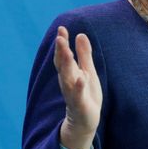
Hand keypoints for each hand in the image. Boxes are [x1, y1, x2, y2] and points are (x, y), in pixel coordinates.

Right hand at [54, 26, 102, 148]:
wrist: (85, 120)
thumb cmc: (86, 94)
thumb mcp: (87, 71)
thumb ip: (84, 54)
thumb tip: (80, 34)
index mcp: (70, 72)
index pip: (63, 55)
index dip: (62, 43)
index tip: (61, 28)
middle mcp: (68, 81)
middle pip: (63, 64)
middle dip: (61, 51)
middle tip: (59, 37)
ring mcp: (72, 93)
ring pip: (67, 78)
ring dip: (66, 65)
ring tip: (66, 51)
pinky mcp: (79, 104)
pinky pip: (78, 95)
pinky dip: (78, 87)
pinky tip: (81, 79)